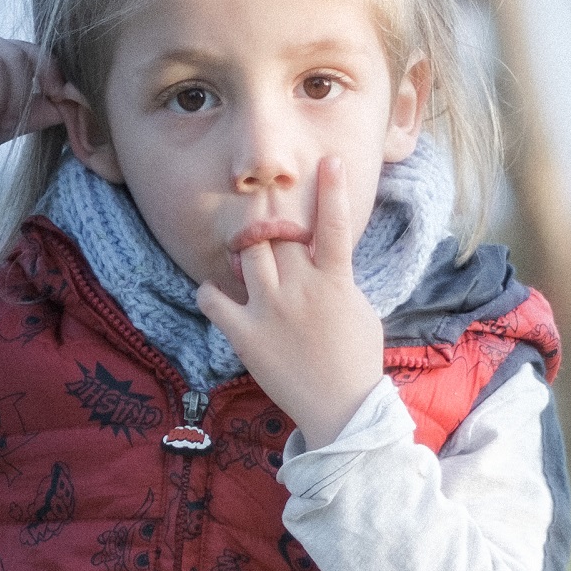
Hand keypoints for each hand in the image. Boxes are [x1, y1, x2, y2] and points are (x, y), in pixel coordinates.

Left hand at [196, 157, 383, 448]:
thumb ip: (338, 278)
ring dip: (247, 252)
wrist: (341, 409)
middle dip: (276, 229)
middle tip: (274, 236)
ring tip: (250, 263)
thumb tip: (321, 257)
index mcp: (336, 282)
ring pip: (248, 255)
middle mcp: (302, 289)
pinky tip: (218, 294)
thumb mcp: (360, 309)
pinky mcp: (245, 334)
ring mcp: (271, 310)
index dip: (333, 189)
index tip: (330, 161)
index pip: (335, 226)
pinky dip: (210, 291)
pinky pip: (212, 298)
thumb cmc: (357, 359)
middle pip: (280, 235)